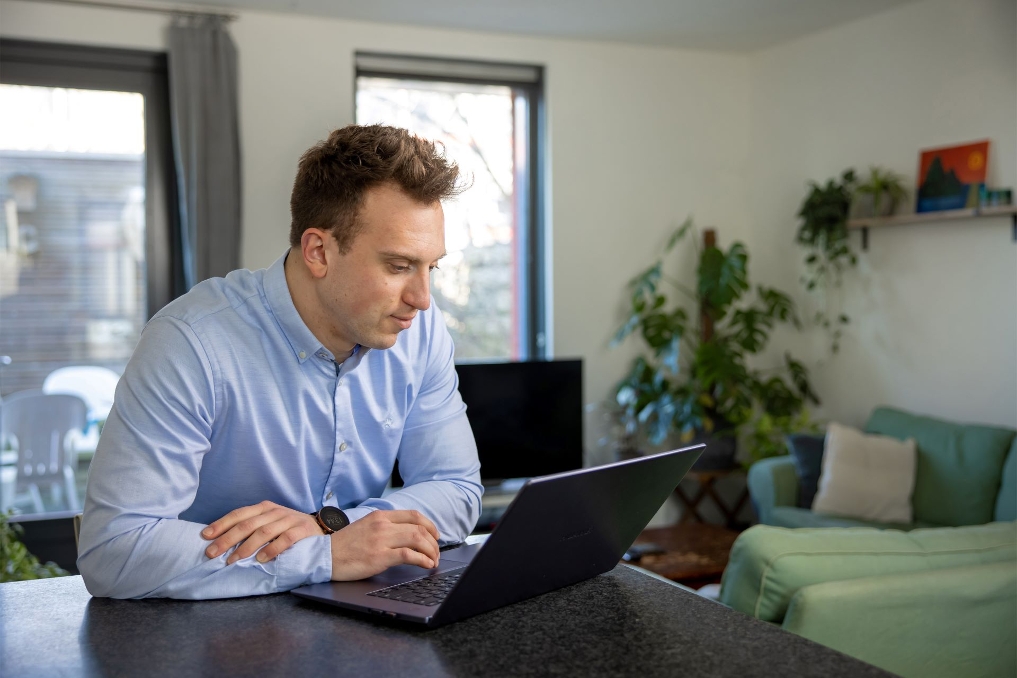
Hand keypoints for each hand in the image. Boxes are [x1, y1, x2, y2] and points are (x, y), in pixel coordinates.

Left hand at [201, 500, 321, 564]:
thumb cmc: (289, 529)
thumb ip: (252, 528)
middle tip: (212, 553)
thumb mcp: (270, 523)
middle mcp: (275, 511)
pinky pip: (284, 540)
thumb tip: (223, 540)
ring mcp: (289, 520)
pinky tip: (260, 559)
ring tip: (232, 559)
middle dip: (227, 539)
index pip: (239, 514)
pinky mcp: (302, 530)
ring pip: (263, 532)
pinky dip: (271, 550)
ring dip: (245, 547)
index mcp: (264, 508)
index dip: (221, 524)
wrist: (321, 530)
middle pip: (247, 524)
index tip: (205, 535)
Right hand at [330, 509, 440, 580]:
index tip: (436, 536)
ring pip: (417, 539)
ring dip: (431, 551)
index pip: (414, 515)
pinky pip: (409, 555)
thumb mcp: (366, 527)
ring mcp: (381, 540)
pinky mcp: (379, 557)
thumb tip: (406, 533)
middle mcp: (382, 525)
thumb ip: (385, 526)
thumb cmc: (344, 545)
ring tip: (433, 561)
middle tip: (436, 553)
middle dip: (434, 542)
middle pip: (420, 528)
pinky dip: (422, 560)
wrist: (323, 556)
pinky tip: (426, 565)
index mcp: (380, 516)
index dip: (430, 525)